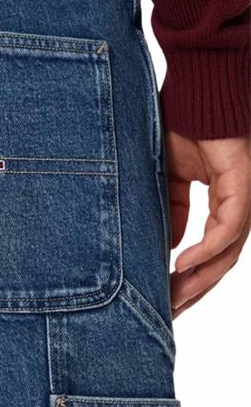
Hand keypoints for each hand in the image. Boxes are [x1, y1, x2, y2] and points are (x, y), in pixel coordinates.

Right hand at [166, 131, 249, 317]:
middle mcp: (237, 208)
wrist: (197, 94)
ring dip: (199, 279)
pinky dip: (205, 250)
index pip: (209, 251)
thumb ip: (172, 213)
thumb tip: (169, 247)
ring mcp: (243, 201)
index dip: (188, 277)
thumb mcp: (169, 179)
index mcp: (222, 204)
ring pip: (226, 254)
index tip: (163, 296)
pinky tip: (182, 264)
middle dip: (193, 289)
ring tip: (173, 298)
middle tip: (167, 312)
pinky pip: (227, 230)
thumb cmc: (184, 127)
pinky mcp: (242, 190)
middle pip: (219, 262)